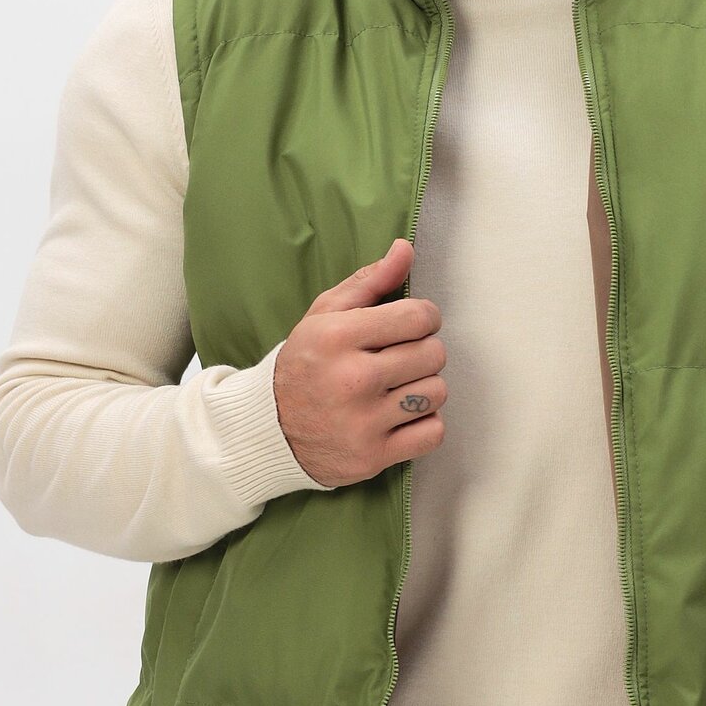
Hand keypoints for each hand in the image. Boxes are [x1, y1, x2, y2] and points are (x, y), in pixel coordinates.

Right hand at [273, 238, 447, 486]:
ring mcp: (364, 422)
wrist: (269, 429)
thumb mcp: (324, 315)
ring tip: (397, 389)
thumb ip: (369, 281)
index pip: (419, 317)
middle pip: (433, 354)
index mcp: (338, 337)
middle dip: (423, 352)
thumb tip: (405, 249)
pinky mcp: (373, 456)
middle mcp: (352, 380)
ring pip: (437, 393)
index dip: (423, 318)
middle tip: (399, 359)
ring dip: (424, 389)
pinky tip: (400, 417)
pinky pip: (433, 433)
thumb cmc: (304, 365)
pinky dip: (424, 425)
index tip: (410, 326)